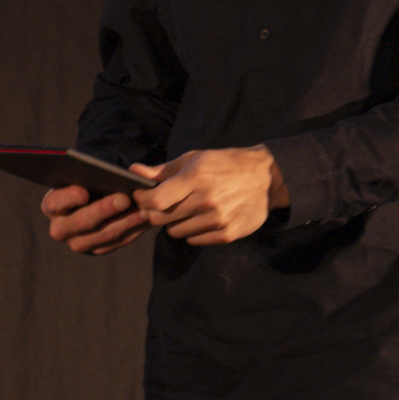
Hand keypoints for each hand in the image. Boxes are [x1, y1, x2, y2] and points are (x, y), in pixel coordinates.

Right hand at [42, 183, 148, 256]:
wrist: (94, 197)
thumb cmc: (88, 180)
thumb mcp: (84, 174)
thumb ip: (92, 173)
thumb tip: (115, 174)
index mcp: (51, 205)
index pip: (55, 202)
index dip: (69, 198)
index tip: (84, 192)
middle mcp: (60, 228)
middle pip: (81, 222)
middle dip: (104, 210)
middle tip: (124, 198)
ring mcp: (78, 242)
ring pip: (102, 235)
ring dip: (124, 222)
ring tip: (142, 210)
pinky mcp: (97, 250)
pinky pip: (116, 243)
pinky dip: (132, 230)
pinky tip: (145, 219)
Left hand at [133, 146, 285, 244]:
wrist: (265, 178)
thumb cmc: (224, 165)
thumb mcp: (194, 159)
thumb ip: (163, 170)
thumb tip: (134, 171)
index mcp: (196, 178)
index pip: (156, 200)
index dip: (143, 201)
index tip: (143, 197)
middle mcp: (206, 200)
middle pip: (161, 219)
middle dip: (155, 213)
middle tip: (162, 205)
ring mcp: (218, 219)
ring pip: (175, 231)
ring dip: (175, 223)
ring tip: (186, 210)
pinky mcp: (228, 234)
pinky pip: (194, 240)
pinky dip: (192, 232)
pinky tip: (200, 219)